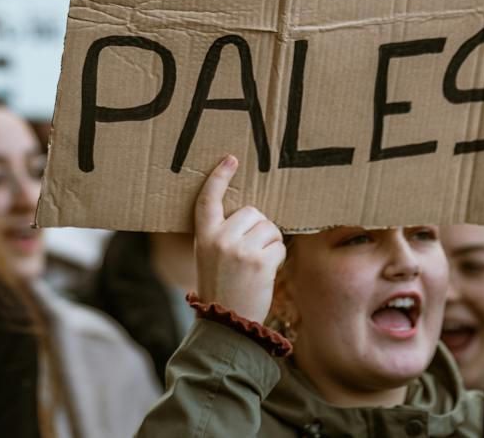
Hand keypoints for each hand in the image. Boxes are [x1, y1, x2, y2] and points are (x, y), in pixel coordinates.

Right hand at [193, 155, 284, 324]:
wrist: (227, 325)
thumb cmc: (222, 289)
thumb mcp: (209, 258)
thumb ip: (222, 234)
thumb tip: (249, 214)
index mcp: (204, 237)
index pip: (208, 200)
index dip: (219, 177)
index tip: (230, 159)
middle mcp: (220, 240)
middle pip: (252, 212)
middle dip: (259, 228)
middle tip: (252, 252)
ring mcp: (239, 250)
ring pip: (269, 227)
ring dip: (270, 243)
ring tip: (257, 265)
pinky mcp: (259, 262)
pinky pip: (279, 245)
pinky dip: (277, 257)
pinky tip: (266, 273)